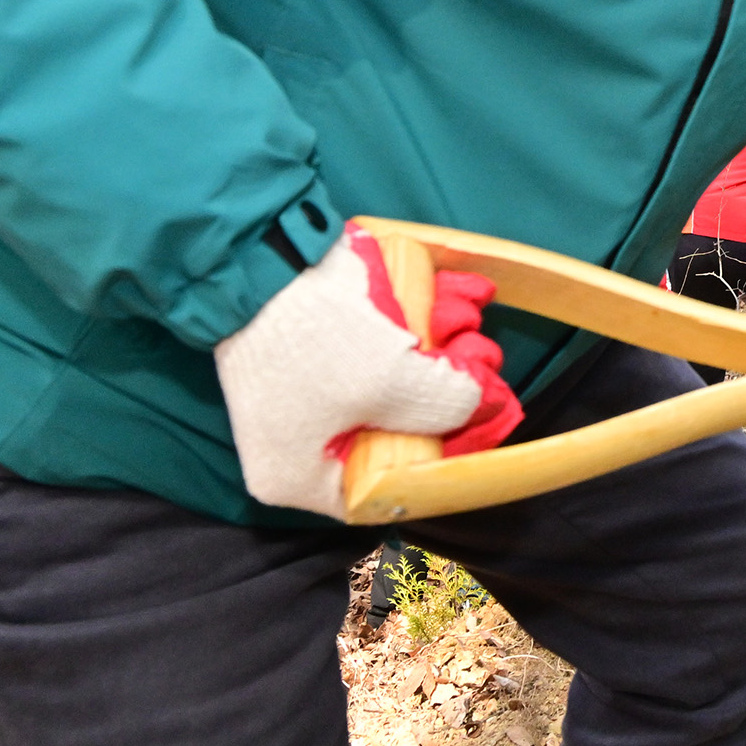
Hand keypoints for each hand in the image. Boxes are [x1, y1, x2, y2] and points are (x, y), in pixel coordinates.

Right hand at [212, 224, 522, 518]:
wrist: (263, 255)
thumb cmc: (315, 336)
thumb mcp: (394, 383)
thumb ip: (446, 405)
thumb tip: (477, 403)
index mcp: (301, 474)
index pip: (386, 490)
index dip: (444, 457)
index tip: (482, 422)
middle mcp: (304, 441)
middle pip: (398, 429)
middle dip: (450, 388)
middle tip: (482, 356)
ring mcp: (312, 391)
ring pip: (397, 379)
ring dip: (445, 345)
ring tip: (467, 317)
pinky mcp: (323, 348)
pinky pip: (383, 346)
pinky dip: (424, 321)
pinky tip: (461, 297)